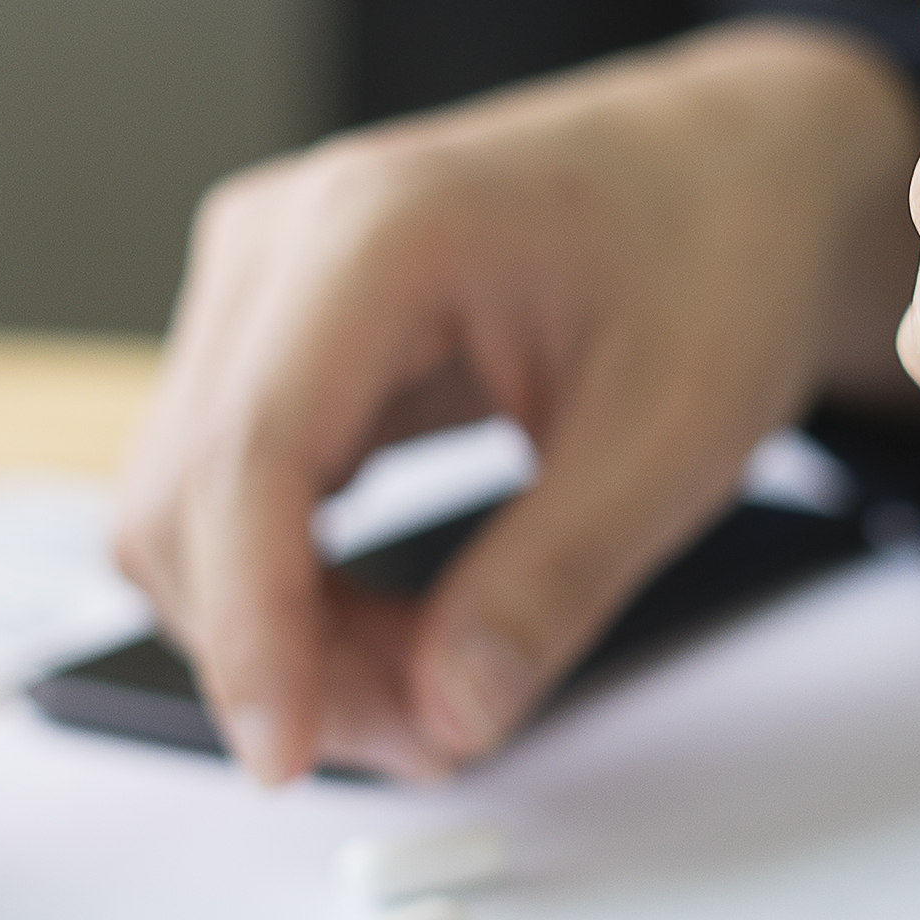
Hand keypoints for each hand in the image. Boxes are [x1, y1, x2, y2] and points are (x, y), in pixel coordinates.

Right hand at [117, 20, 919, 781]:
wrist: (735, 165)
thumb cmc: (717, 251)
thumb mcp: (673, 438)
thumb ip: (552, 585)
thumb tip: (450, 716)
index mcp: (376, 231)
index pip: (249, 455)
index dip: (251, 627)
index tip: (285, 754)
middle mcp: (280, 242)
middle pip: (184, 500)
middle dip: (281, 652)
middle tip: (431, 738)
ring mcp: (262, 286)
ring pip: (187, 513)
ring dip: (283, 632)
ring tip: (435, 687)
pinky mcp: (274, 337)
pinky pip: (230, 496)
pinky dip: (294, 591)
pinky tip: (398, 636)